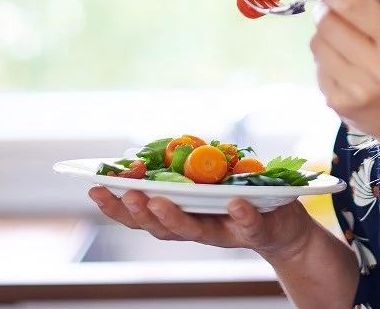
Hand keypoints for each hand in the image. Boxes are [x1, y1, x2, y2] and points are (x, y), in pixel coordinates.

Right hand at [87, 187, 313, 262]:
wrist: (287, 228)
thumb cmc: (241, 199)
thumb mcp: (210, 179)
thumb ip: (187, 168)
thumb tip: (157, 149)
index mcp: (182, 214)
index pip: (142, 213)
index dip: (116, 203)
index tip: (93, 186)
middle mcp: (198, 227)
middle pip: (159, 227)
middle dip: (137, 212)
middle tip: (121, 194)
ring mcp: (226, 231)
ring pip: (195, 231)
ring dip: (175, 217)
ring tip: (159, 201)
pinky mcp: (258, 230)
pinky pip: (249, 225)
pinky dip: (242, 216)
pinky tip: (235, 203)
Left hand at [311, 0, 379, 138]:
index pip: (351, 4)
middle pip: (328, 22)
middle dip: (327, 9)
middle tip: (338, 11)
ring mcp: (358, 90)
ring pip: (317, 43)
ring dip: (325, 34)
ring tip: (345, 39)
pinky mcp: (339, 104)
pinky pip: (317, 66)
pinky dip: (327, 59)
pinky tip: (346, 63)